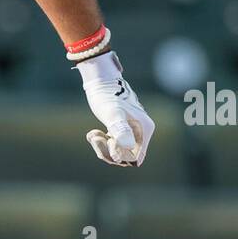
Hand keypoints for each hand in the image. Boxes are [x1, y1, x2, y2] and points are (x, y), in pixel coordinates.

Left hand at [77, 52, 154, 167]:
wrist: (101, 80)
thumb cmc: (107, 95)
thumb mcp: (112, 113)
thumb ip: (120, 130)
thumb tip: (125, 150)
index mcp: (144, 129)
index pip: (135, 158)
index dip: (119, 156)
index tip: (109, 140)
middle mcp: (141, 132)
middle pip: (125, 158)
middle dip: (107, 151)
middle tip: (95, 136)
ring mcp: (132, 132)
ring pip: (117, 154)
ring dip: (102, 147)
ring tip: (93, 134)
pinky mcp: (122, 130)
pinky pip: (113, 147)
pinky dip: (101, 143)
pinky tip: (93, 132)